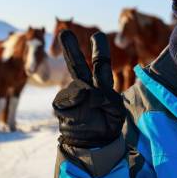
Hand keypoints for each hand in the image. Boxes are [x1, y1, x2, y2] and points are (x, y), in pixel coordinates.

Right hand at [52, 30, 125, 147]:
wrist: (92, 145)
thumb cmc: (107, 124)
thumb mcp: (115, 110)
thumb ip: (105, 97)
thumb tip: (85, 91)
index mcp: (102, 85)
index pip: (100, 64)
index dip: (99, 49)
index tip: (97, 35)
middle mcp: (86, 86)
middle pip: (77, 65)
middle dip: (70, 49)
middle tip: (64, 32)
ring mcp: (72, 95)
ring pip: (75, 90)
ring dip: (82, 100)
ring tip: (89, 112)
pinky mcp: (61, 106)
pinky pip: (65, 103)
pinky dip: (73, 109)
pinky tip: (77, 117)